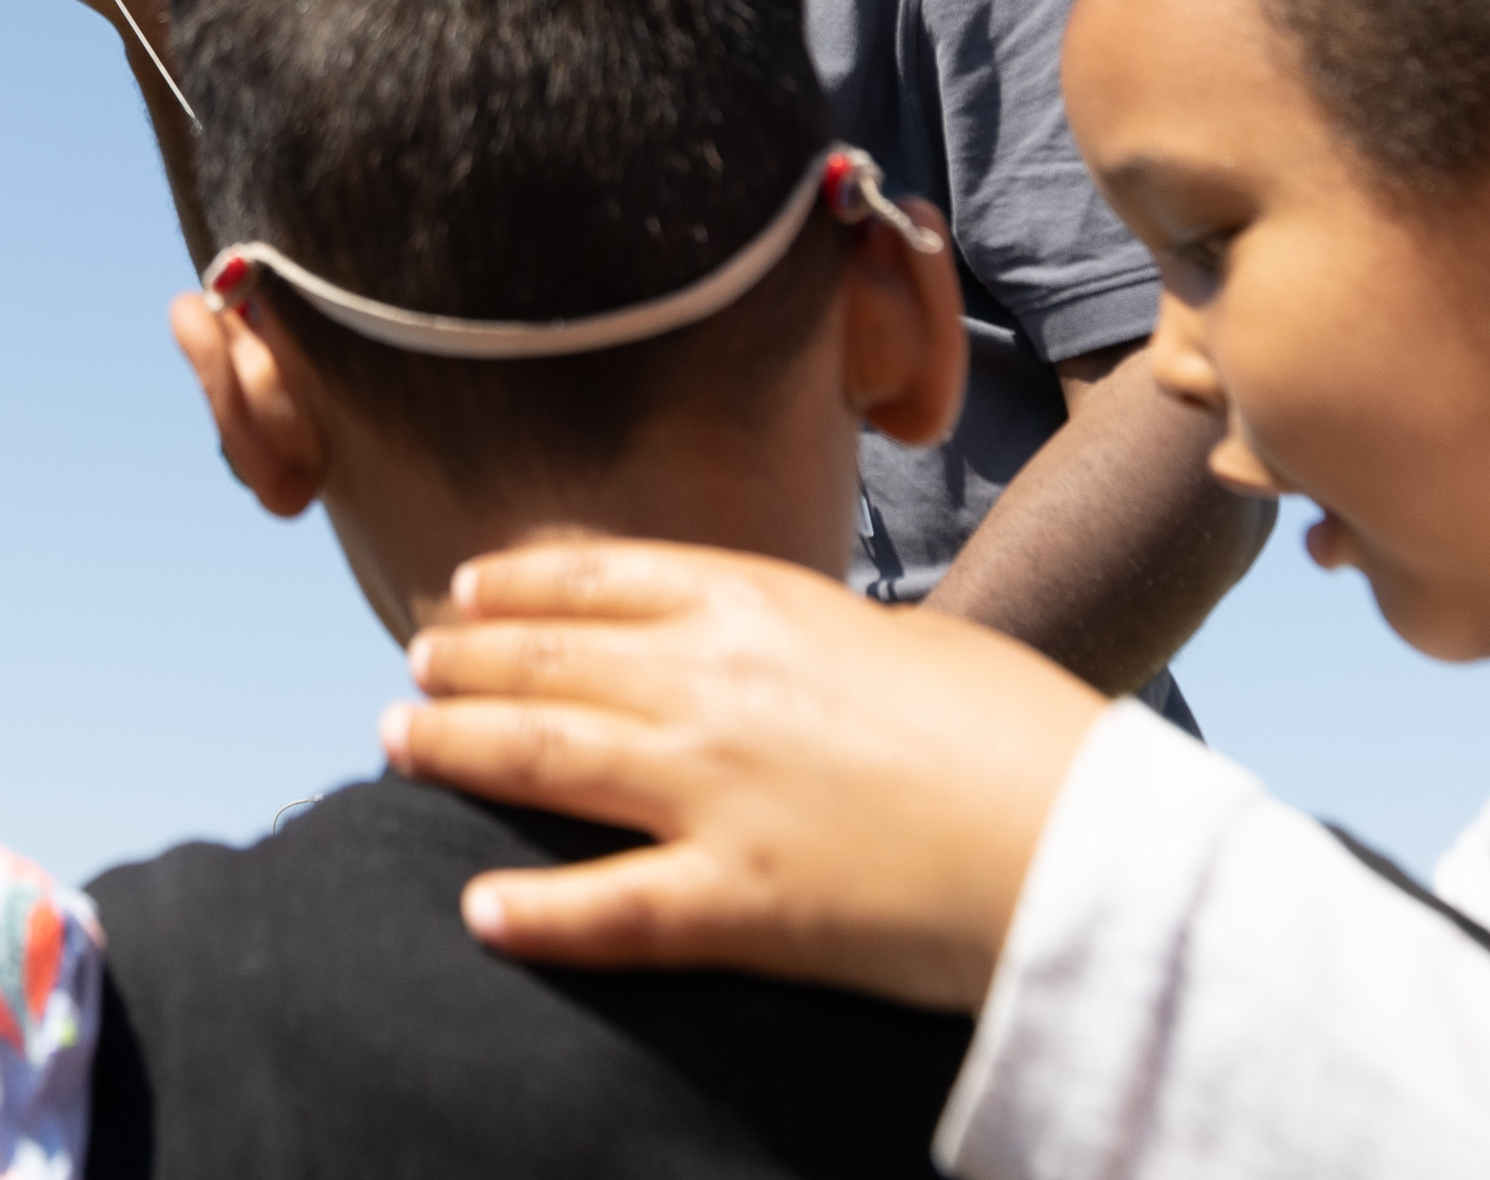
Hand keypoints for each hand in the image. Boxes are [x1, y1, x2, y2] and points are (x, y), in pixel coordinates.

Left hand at [382, 539, 1107, 1011]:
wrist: (1092, 834)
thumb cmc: (1020, 732)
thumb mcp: (901, 639)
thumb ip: (804, 636)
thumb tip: (761, 640)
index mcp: (763, 603)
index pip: (601, 576)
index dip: (517, 584)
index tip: (465, 592)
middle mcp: (716, 682)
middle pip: (547, 658)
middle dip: (462, 662)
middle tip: (410, 669)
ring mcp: (718, 790)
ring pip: (542, 758)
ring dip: (455, 749)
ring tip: (396, 742)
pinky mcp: (742, 901)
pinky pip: (607, 908)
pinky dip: (532, 913)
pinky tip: (477, 912)